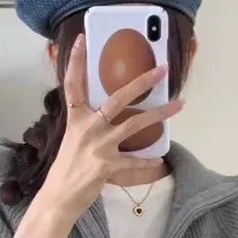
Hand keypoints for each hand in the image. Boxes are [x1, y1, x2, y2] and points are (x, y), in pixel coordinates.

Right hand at [42, 33, 183, 219]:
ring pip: (135, 124)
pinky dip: (147, 162)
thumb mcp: (73, 140)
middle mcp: (87, 128)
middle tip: (162, 69)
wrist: (58, 198)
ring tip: (179, 104)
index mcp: (76, 119)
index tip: (83, 39)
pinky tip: (159, 160)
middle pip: (117, 98)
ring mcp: (98, 146)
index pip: (73, 84)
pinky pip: (134, 162)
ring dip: (160, 113)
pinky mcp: (106, 166)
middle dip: (142, 81)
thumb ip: (89, 125)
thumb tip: (110, 116)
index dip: (77, 62)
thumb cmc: (67, 169)